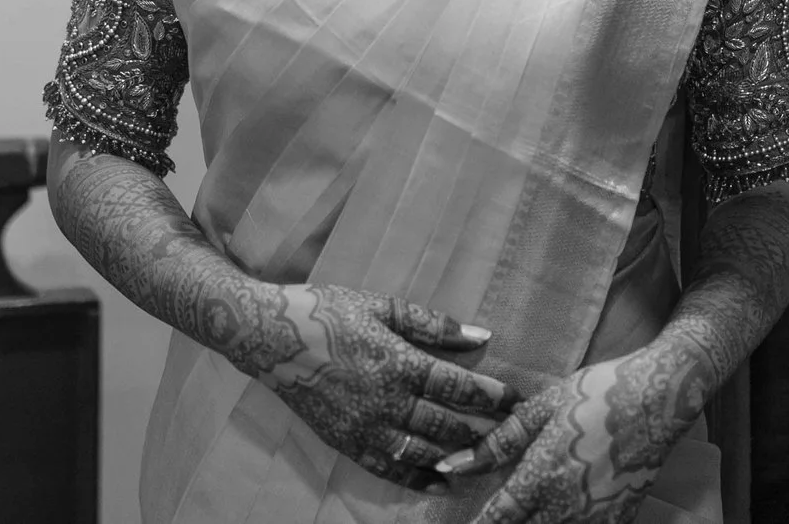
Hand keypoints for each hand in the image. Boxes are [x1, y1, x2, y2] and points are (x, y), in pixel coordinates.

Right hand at [243, 283, 514, 493]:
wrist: (270, 337)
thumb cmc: (327, 312)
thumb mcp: (381, 306)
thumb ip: (432, 324)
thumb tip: (480, 336)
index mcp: (398, 363)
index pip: (457, 387)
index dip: (491, 396)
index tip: (517, 401)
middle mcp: (386, 401)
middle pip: (446, 424)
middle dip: (483, 431)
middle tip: (513, 436)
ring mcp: (366, 426)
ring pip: (422, 452)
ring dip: (457, 459)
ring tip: (486, 462)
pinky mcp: (347, 442)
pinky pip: (388, 468)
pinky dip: (417, 480)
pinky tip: (441, 483)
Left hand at [439, 342, 704, 522]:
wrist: (660, 399)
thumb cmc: (598, 394)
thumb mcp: (544, 408)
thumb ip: (498, 442)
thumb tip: (453, 465)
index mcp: (541, 476)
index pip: (499, 517)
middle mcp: (566, 506)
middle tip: (499, 517)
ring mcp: (597, 518)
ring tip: (532, 515)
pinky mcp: (622, 519)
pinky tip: (564, 515)